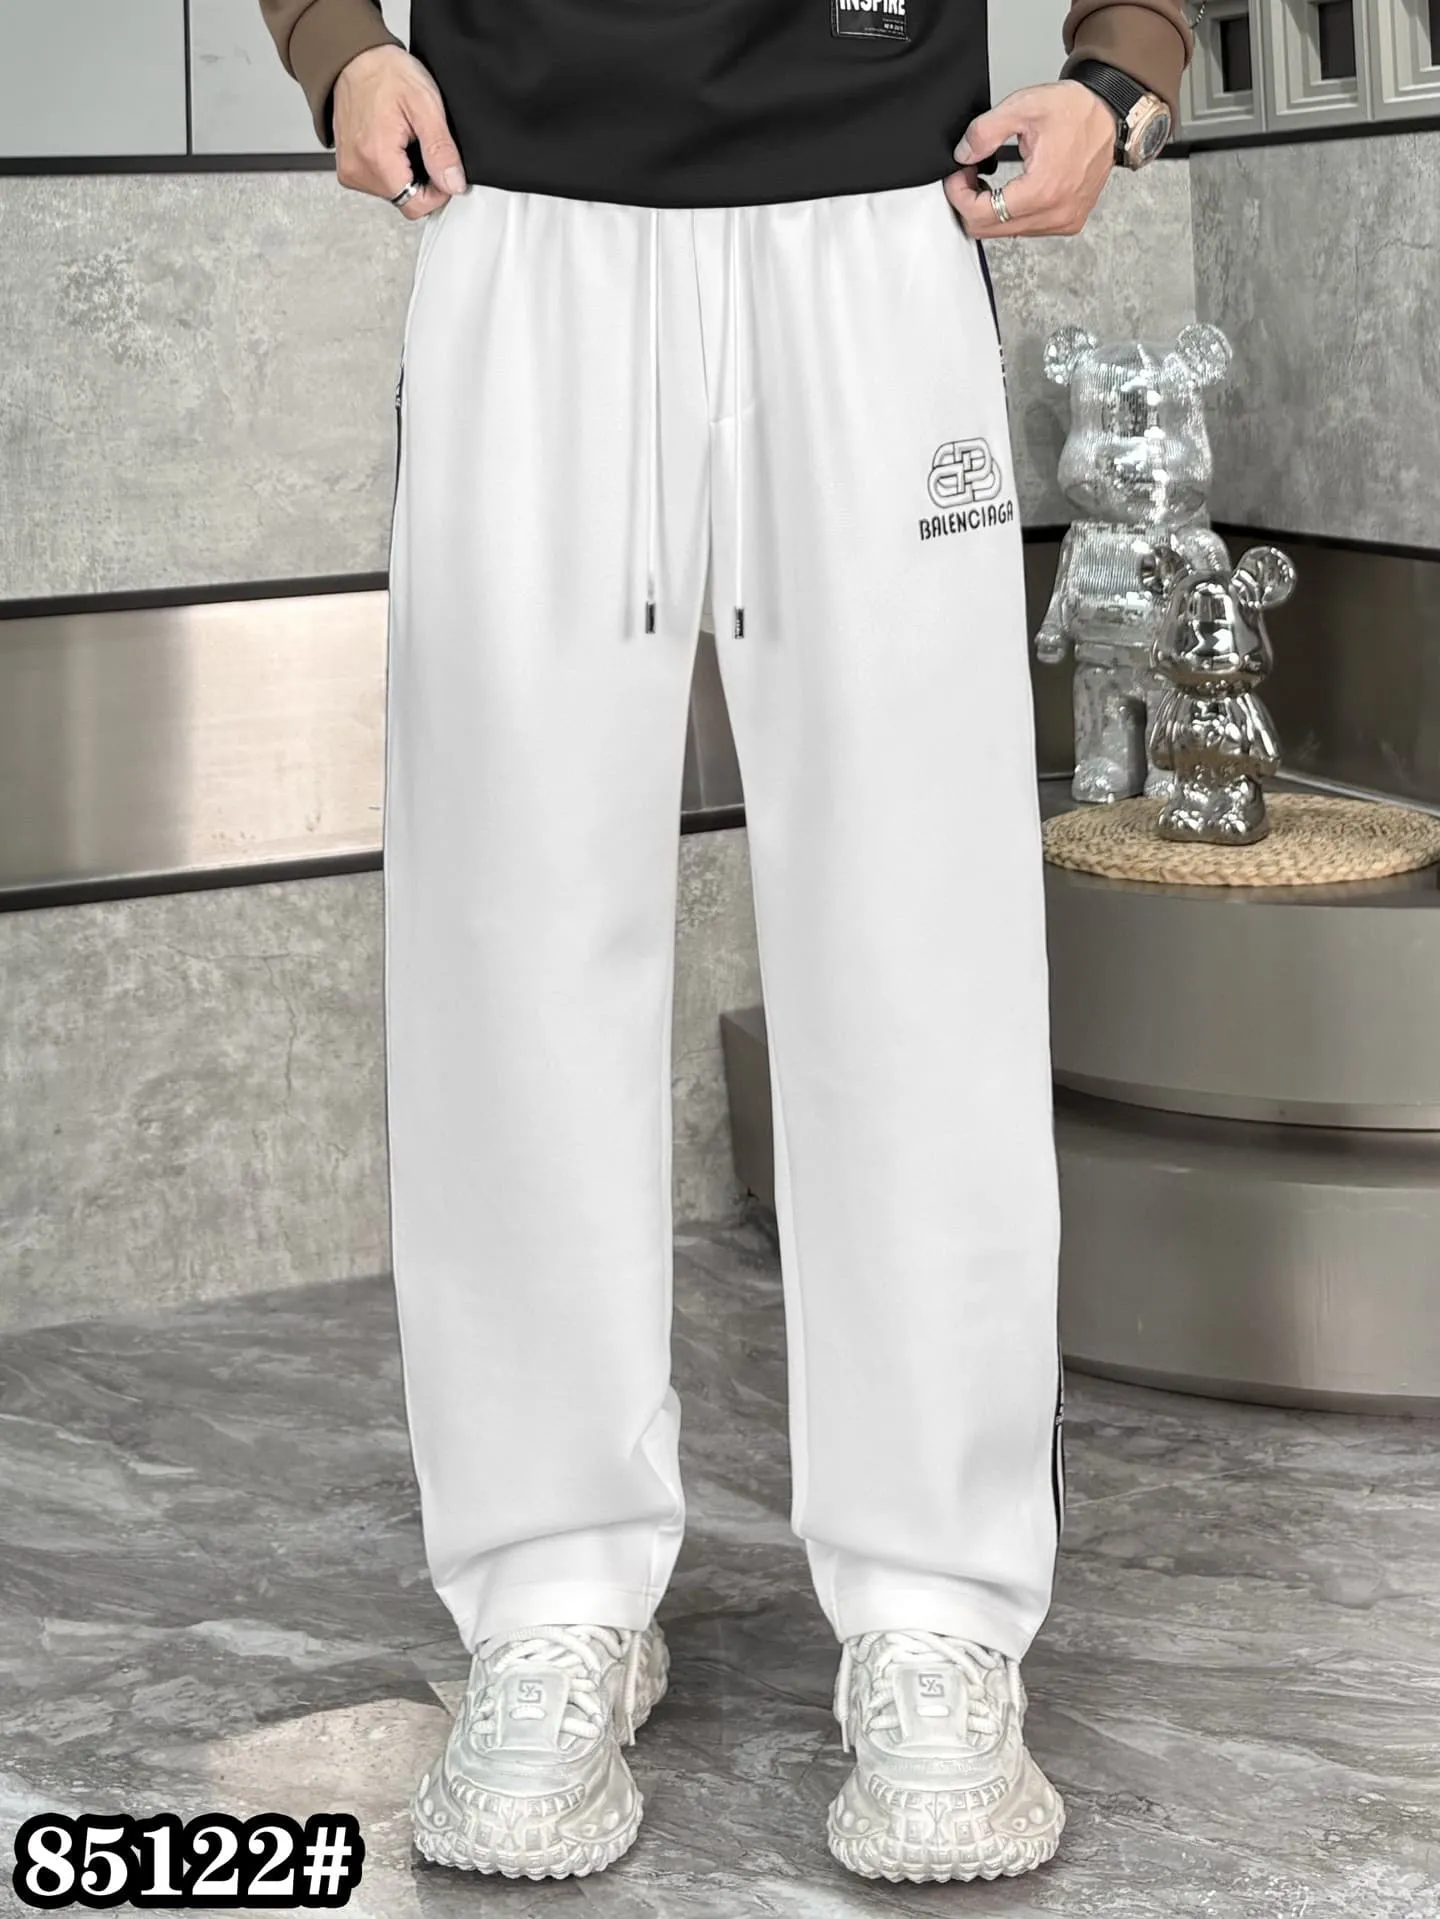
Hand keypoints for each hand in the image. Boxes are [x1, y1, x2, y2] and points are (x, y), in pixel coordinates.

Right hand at [333, 45, 465, 218]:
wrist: (355, 58)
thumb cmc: (385, 73)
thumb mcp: (425, 105)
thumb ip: (440, 150)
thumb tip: (453, 183)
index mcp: (376, 159)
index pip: (417, 205)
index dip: (438, 191)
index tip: (442, 165)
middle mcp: (358, 171)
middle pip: (406, 201)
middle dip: (423, 181)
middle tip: (421, 144)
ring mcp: (350, 171)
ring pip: (394, 194)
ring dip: (407, 174)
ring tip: (404, 140)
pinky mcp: (348, 168)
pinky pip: (380, 183)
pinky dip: (393, 169)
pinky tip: (393, 144)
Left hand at [945, 81, 1115, 238]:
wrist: (1110, 115)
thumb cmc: (1075, 110)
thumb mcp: (1024, 106)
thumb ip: (986, 131)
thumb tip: (963, 154)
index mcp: (1043, 190)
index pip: (981, 215)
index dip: (959, 195)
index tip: (957, 174)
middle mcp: (1055, 214)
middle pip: (989, 230)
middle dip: (970, 204)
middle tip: (969, 175)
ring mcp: (1063, 222)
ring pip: (1005, 232)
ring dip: (988, 210)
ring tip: (987, 180)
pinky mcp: (1068, 222)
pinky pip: (1025, 229)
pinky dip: (1009, 214)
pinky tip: (1009, 191)